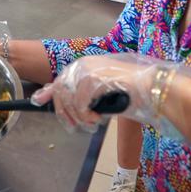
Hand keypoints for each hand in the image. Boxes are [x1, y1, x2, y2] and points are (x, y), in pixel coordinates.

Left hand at [30, 54, 185, 132]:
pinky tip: (97, 120)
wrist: (153, 87)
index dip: (48, 92)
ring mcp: (88, 70)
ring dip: (78, 117)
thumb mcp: (105, 94)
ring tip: (92, 124)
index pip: (61, 78)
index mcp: (87, 64)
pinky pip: (80, 104)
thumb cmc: (135, 92)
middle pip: (60, 90)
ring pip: (69, 99)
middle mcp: (84, 64)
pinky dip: (86, 116)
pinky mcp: (93, 79)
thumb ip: (87, 97)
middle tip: (72, 127)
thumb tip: (70, 108)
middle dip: (63, 112)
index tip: (38, 101)